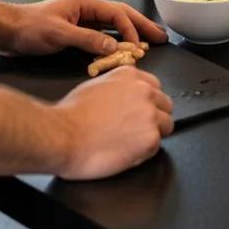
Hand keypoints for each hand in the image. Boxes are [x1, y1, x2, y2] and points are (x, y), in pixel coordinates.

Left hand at [4, 0, 168, 57]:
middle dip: (142, 25)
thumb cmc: (29, 29)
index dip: (131, 31)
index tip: (139, 47)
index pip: (117, 15)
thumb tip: (114, 48)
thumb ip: (88, 40)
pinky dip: (116, 41)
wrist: (6, 31)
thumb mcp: (60, 34)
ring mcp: (82, 19)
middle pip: (122, 15)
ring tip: (149, 42)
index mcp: (86, 3)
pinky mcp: (76, 30)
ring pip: (114, 24)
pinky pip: (103, 34)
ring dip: (131, 33)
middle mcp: (87, 8)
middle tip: (161, 36)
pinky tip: (124, 49)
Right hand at [53, 65, 173, 178]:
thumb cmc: (70, 115)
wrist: (62, 136)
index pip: (154, 86)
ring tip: (128, 143)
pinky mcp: (150, 138)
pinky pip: (156, 146)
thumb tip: (122, 96)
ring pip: (166, 124)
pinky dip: (143, 152)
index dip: (146, 102)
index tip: (138, 112)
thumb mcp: (95, 85)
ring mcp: (150, 114)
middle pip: (164, 104)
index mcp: (130, 76)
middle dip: (153, 116)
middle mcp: (144, 91)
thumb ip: (117, 87)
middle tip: (134, 130)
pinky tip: (124, 153)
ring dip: (151, 134)